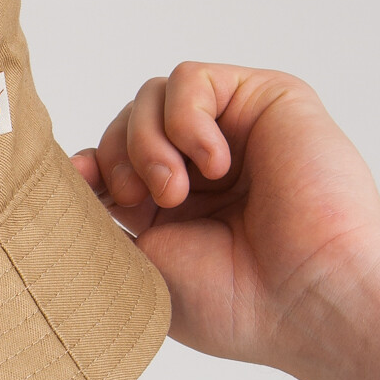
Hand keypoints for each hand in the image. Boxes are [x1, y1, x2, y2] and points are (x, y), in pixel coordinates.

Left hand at [71, 62, 379, 370]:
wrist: (310, 297)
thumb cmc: (237, 300)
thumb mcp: (142, 266)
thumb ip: (102, 218)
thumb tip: (69, 171)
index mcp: (174, 205)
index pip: (110, 159)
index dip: (91, 168)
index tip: (90, 191)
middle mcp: (203, 165)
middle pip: (124, 122)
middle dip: (118, 158)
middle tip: (144, 204)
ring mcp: (234, 131)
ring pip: (151, 96)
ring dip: (147, 142)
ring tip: (177, 191)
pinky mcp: (264, 99)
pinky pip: (190, 79)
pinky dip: (186, 119)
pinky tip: (213, 165)